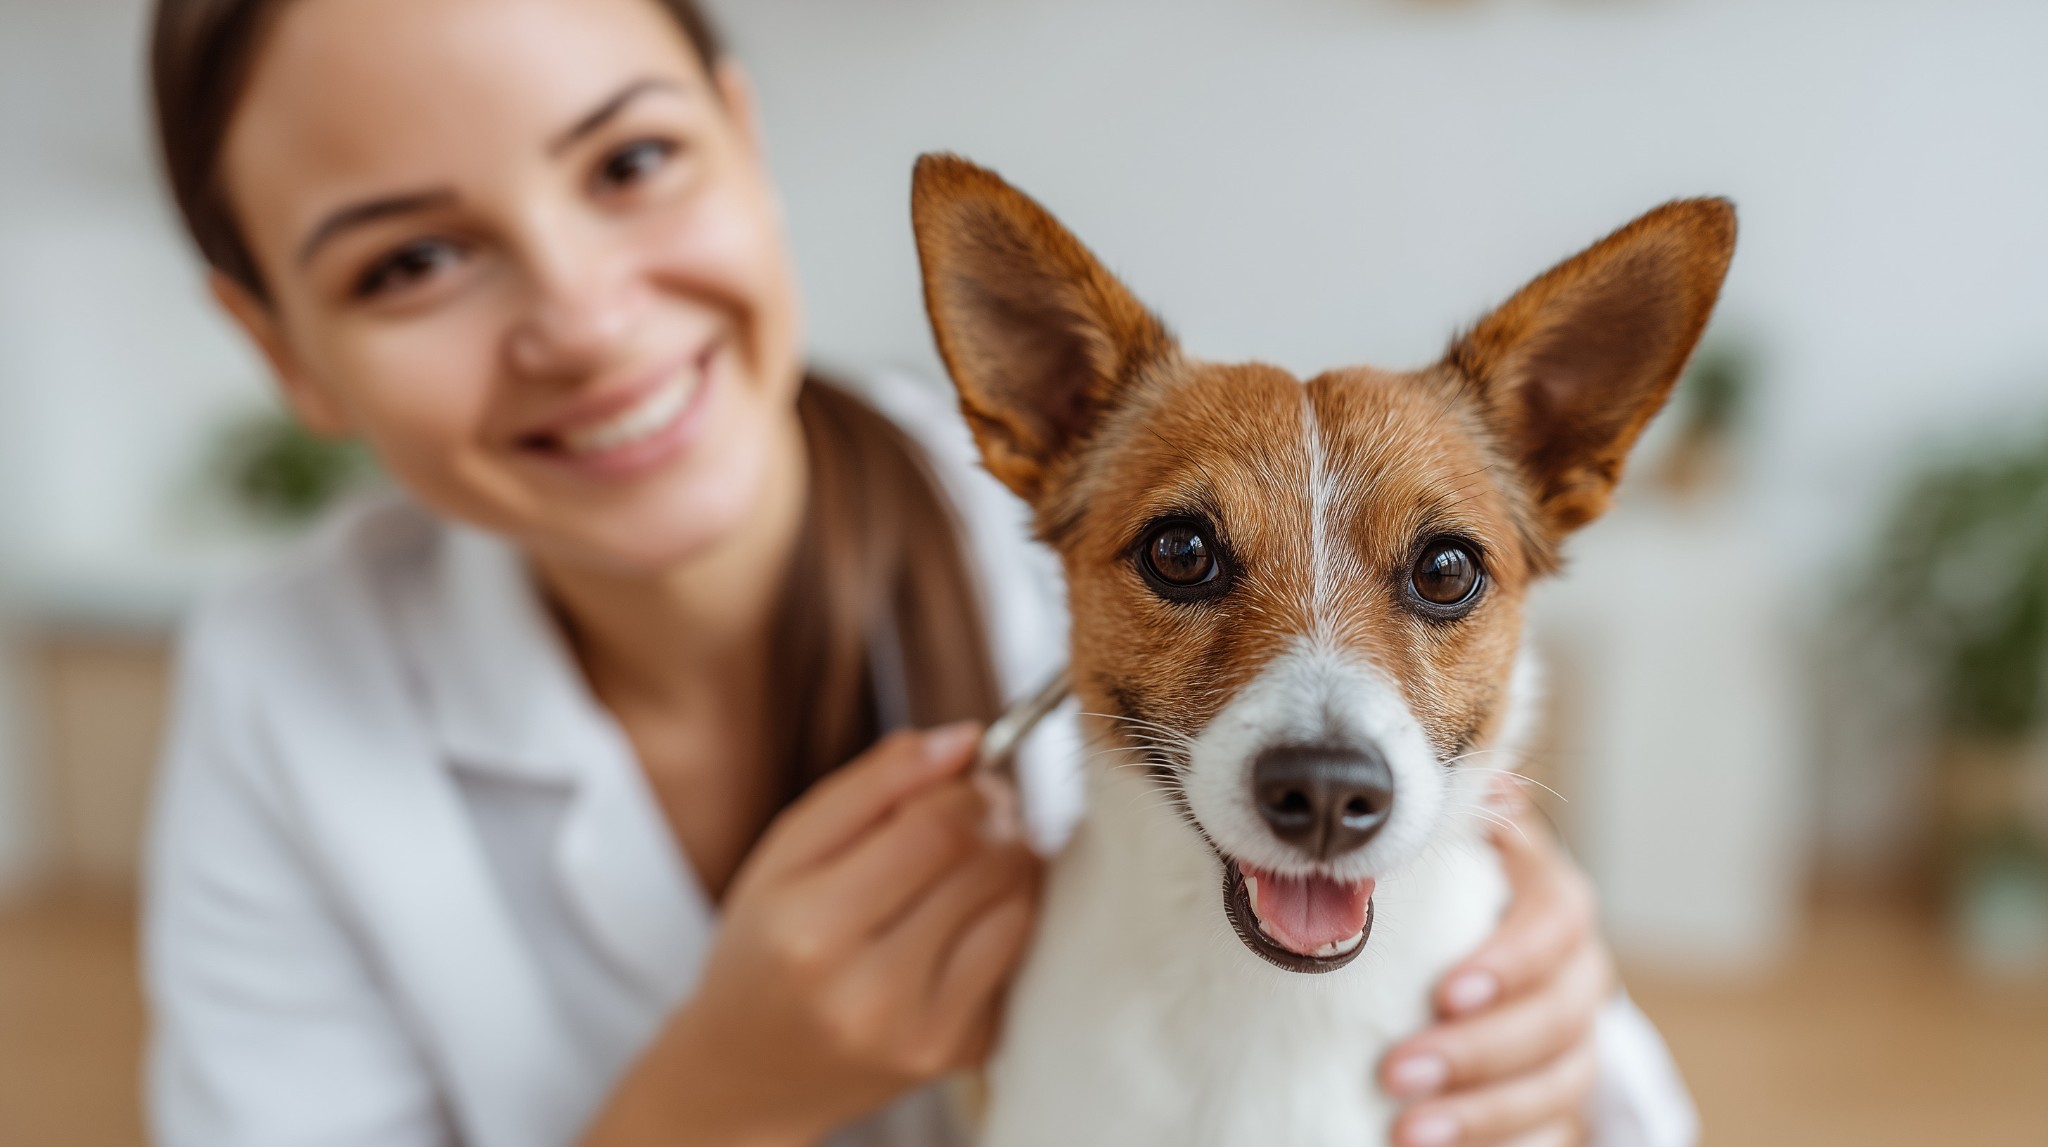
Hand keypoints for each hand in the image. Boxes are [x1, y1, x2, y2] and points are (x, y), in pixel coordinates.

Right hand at [583, 724, 1040, 1146]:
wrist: (750, 1071)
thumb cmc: (764, 947)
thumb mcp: (786, 853)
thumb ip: (872, 785)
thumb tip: (963, 737)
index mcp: (811, 930)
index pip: (934, 830)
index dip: (964, 788)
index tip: (961, 778)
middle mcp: (869, 993)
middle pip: (983, 865)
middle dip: (994, 818)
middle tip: (974, 810)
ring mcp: (921, 1034)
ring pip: (1016, 909)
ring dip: (1010, 864)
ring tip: (973, 857)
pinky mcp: (959, 1055)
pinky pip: (1018, 959)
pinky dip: (1005, 921)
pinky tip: (967, 915)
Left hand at [1379, 791, 1613, 1146]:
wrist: (1474, 968)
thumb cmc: (1450, 899)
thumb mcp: (1456, 857)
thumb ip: (1465, 824)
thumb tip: (1487, 776)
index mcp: (1557, 909)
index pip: (1557, 926)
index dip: (1511, 961)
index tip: (1445, 992)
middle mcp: (1579, 979)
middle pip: (1558, 1021)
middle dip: (1477, 1052)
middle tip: (1397, 1072)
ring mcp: (1576, 1049)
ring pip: (1559, 1088)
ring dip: (1482, 1115)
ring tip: (1405, 1131)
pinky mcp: (1561, 1108)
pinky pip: (1556, 1138)